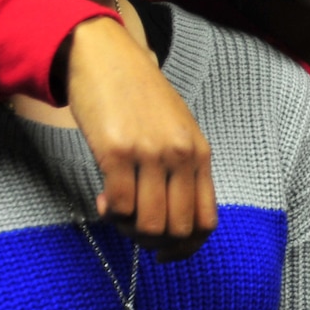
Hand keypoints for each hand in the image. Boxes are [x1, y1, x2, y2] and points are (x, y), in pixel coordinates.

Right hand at [61, 16, 216, 260]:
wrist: (105, 56)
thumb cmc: (138, 96)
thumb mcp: (176, 130)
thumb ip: (181, 169)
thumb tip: (171, 220)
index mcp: (200, 153)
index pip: (207, 222)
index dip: (186, 249)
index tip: (164, 252)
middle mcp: (181, 155)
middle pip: (178, 230)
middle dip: (153, 243)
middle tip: (132, 230)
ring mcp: (151, 153)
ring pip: (150, 224)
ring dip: (129, 231)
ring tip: (116, 213)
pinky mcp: (117, 151)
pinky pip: (120, 206)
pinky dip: (110, 214)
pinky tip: (102, 199)